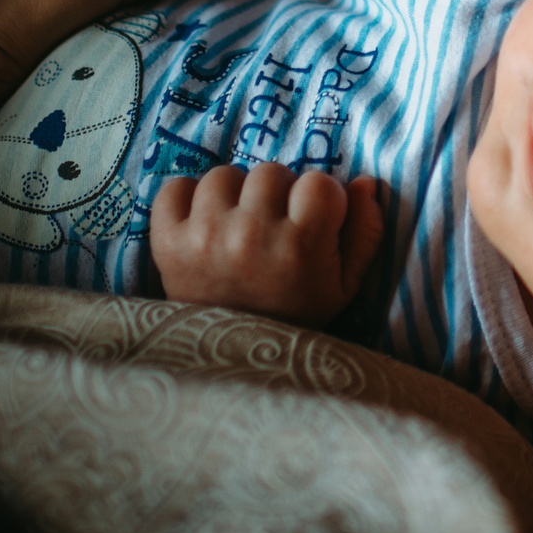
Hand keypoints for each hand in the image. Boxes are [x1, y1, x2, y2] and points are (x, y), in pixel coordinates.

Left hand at [148, 162, 384, 325]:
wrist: (231, 359)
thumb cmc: (294, 316)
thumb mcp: (344, 285)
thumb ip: (365, 231)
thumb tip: (366, 181)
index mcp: (299, 246)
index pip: (319, 182)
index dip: (319, 200)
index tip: (310, 224)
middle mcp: (250, 236)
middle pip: (271, 173)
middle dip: (277, 196)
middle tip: (272, 229)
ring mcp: (204, 236)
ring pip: (224, 176)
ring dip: (233, 196)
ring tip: (237, 227)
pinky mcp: (166, 242)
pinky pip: (175, 188)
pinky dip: (186, 200)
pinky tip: (201, 223)